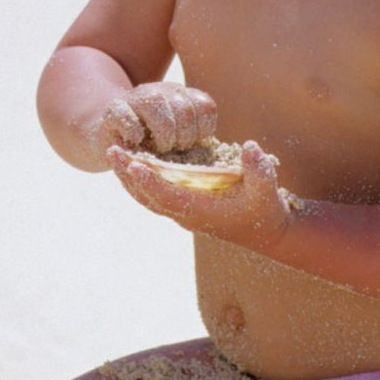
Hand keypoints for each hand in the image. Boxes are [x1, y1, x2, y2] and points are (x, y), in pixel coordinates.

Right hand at [97, 82, 216, 153]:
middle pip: (183, 107)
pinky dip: (135, 132)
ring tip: (160, 148)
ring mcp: (135, 97)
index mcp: (180, 96)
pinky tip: (136, 141)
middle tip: (175, 150)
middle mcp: (160, 91)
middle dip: (184, 136)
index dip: (203, 130)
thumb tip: (218, 154)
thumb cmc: (148, 142)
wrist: (108, 134)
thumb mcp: (175, 137)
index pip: (204, 105)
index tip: (194, 144)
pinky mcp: (112, 109)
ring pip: (157, 104)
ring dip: (163, 134)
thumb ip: (195, 137)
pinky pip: (127, 116)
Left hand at [107, 140, 294, 251]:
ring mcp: (183, 213)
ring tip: (114, 155)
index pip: (169, 196)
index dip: (151, 182)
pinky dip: (139, 182)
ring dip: (129, 178)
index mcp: (202, 211)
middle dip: (129, 176)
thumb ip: (259, 169)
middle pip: (149, 197)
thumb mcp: (267, 190)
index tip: (134, 165)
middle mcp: (187, 215)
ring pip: (147, 198)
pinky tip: (130, 164)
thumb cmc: (265, 210)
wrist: (266, 233)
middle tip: (112, 151)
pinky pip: (153, 196)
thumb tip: (251, 146)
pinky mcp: (183, 208)